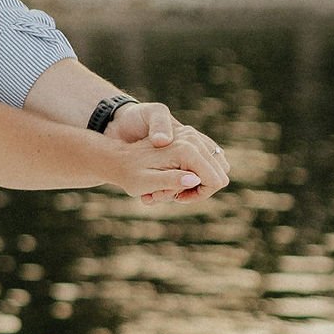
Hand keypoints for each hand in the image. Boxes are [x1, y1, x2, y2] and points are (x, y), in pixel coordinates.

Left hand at [104, 102, 229, 205]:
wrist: (114, 151)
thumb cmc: (127, 170)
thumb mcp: (144, 181)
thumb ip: (170, 179)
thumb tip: (194, 179)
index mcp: (187, 149)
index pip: (216, 180)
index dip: (200, 194)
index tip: (177, 197)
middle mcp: (193, 139)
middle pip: (220, 173)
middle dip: (200, 189)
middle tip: (174, 193)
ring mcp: (192, 137)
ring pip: (215, 167)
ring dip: (197, 181)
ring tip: (172, 186)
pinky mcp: (188, 140)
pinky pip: (205, 160)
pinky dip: (196, 173)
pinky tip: (175, 177)